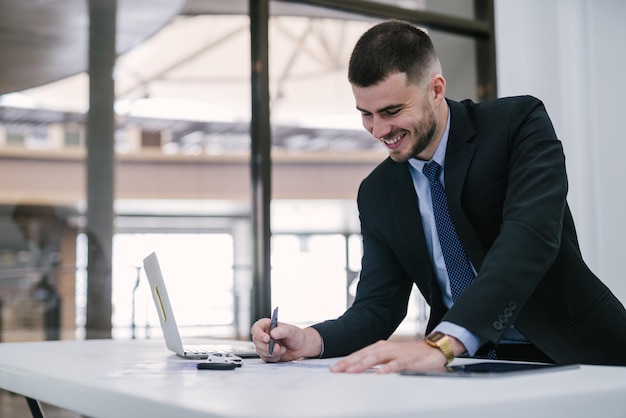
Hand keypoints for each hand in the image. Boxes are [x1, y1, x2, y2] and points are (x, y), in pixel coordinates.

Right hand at [250, 319, 321, 362]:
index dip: (259, 334)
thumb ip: (282, 330)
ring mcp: (265, 345)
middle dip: (267, 346)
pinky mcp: (267, 354)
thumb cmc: (296, 335)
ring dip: (272, 353)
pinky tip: (280, 354)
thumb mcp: (291, 331)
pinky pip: (265, 358)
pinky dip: (273, 358)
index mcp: (267, 326)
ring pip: (259, 351)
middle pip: (256, 342)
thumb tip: (273, 333)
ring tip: (282, 349)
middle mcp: (264, 335)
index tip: (267, 339)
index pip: (256, 328)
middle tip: (278, 347)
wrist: (301, 346)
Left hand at [330, 339, 451, 373]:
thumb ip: (375, 362)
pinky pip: (397, 364)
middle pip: (364, 355)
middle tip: (336, 370)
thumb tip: (357, 369)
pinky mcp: (408, 359)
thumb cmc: (408, 354)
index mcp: (379, 348)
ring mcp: (396, 353)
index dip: (346, 361)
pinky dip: (388, 368)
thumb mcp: (388, 357)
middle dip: (349, 363)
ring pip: (377, 358)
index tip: (334, 368)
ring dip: (363, 364)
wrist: (432, 349)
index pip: (359, 354)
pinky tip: (380, 373)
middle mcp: (385, 348)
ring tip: (352, 371)